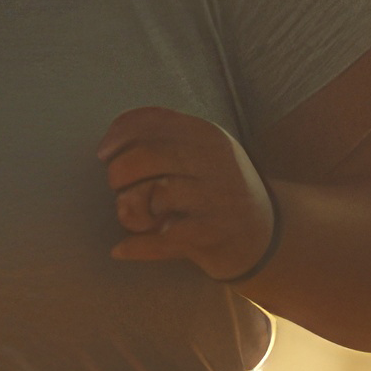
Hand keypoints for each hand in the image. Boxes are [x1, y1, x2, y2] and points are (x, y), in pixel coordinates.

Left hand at [101, 106, 276, 280]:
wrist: (267, 236)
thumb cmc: (218, 191)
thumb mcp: (202, 154)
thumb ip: (164, 138)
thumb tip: (110, 141)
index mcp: (208, 134)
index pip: (153, 121)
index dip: (119, 135)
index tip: (104, 153)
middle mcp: (215, 161)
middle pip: (149, 155)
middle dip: (119, 172)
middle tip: (116, 187)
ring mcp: (217, 197)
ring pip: (155, 195)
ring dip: (129, 209)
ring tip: (131, 217)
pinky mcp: (214, 233)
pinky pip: (163, 238)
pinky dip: (136, 246)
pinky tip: (121, 249)